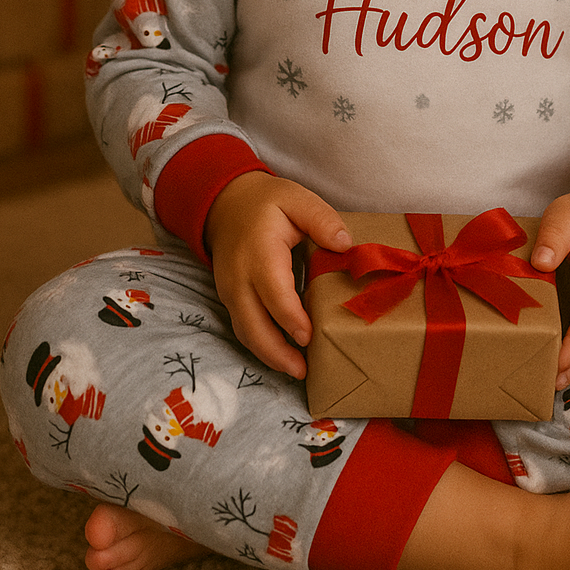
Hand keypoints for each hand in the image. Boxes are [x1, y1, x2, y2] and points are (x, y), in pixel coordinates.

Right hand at [204, 171, 351, 379]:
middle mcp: (239, 278)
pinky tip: (282, 355)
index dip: (291, 318)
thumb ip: (321, 219)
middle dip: (277, 352)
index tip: (309, 337)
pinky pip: (243, 328)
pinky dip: (261, 346)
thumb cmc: (266, 203)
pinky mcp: (230, 300)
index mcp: (259, 253)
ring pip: (245, 332)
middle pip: (253, 325)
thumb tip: (344, 244)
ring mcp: (230, 292)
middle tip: (304, 370)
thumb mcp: (296, 199)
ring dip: (269, 355)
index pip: (274, 293)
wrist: (225, 205)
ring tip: (297, 370)